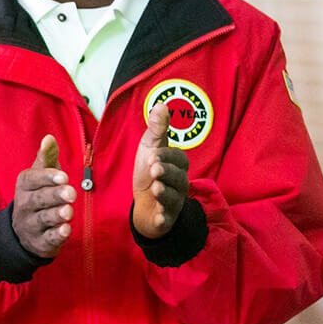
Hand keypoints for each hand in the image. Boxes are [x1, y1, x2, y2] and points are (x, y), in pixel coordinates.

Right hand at [11, 135, 75, 258]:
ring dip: (56, 215)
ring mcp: (30, 224)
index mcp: (24, 185)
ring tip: (68, 211)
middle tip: (71, 193)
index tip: (63, 176)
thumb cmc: (37, 194)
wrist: (24, 230)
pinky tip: (66, 230)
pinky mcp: (40, 242)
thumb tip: (49, 137)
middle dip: (55, 196)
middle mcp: (24, 204)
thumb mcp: (39, 174)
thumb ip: (46, 156)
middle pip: (39, 199)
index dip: (48, 177)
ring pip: (43, 219)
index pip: (33, 179)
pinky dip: (56, 235)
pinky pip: (47, 238)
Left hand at [132, 104, 189, 238]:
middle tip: (154, 168)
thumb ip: (158, 130)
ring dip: (165, 193)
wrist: (143, 204)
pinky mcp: (164, 219)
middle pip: (178, 179)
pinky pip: (166, 220)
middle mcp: (179, 185)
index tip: (153, 154)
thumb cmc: (149, 172)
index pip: (178, 159)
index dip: (166, 156)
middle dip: (167, 173)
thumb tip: (162, 104)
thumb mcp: (151, 148)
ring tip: (156, 188)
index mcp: (177, 166)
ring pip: (173, 198)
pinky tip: (158, 218)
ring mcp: (173, 203)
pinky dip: (162, 219)